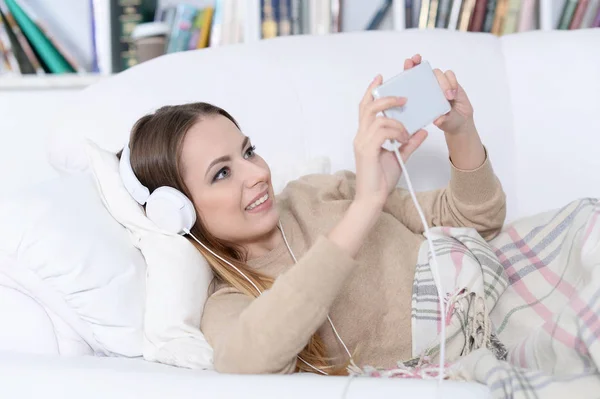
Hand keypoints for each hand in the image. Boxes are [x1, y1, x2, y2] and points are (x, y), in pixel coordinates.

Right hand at [353, 75, 427, 208]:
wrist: (374, 199)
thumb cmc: (382, 180)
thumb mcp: (400, 156)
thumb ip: (410, 142)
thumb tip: (422, 129)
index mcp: (365, 135)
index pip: (365, 108)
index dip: (371, 91)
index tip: (380, 78)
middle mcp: (361, 136)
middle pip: (368, 106)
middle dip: (386, 97)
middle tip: (404, 98)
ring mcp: (362, 142)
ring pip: (378, 117)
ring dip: (397, 121)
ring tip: (407, 131)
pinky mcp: (368, 150)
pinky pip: (383, 130)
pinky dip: (396, 131)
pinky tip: (404, 139)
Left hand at [404, 54, 473, 133]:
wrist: (460, 121)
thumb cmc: (445, 121)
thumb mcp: (442, 122)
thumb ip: (442, 120)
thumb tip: (438, 120)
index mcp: (420, 95)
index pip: (411, 80)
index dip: (409, 69)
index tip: (408, 62)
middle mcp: (428, 87)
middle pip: (423, 71)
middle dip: (419, 64)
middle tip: (417, 60)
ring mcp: (440, 84)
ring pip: (438, 73)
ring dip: (443, 83)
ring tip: (448, 97)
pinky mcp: (452, 82)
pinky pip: (450, 75)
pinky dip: (451, 82)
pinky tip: (453, 94)